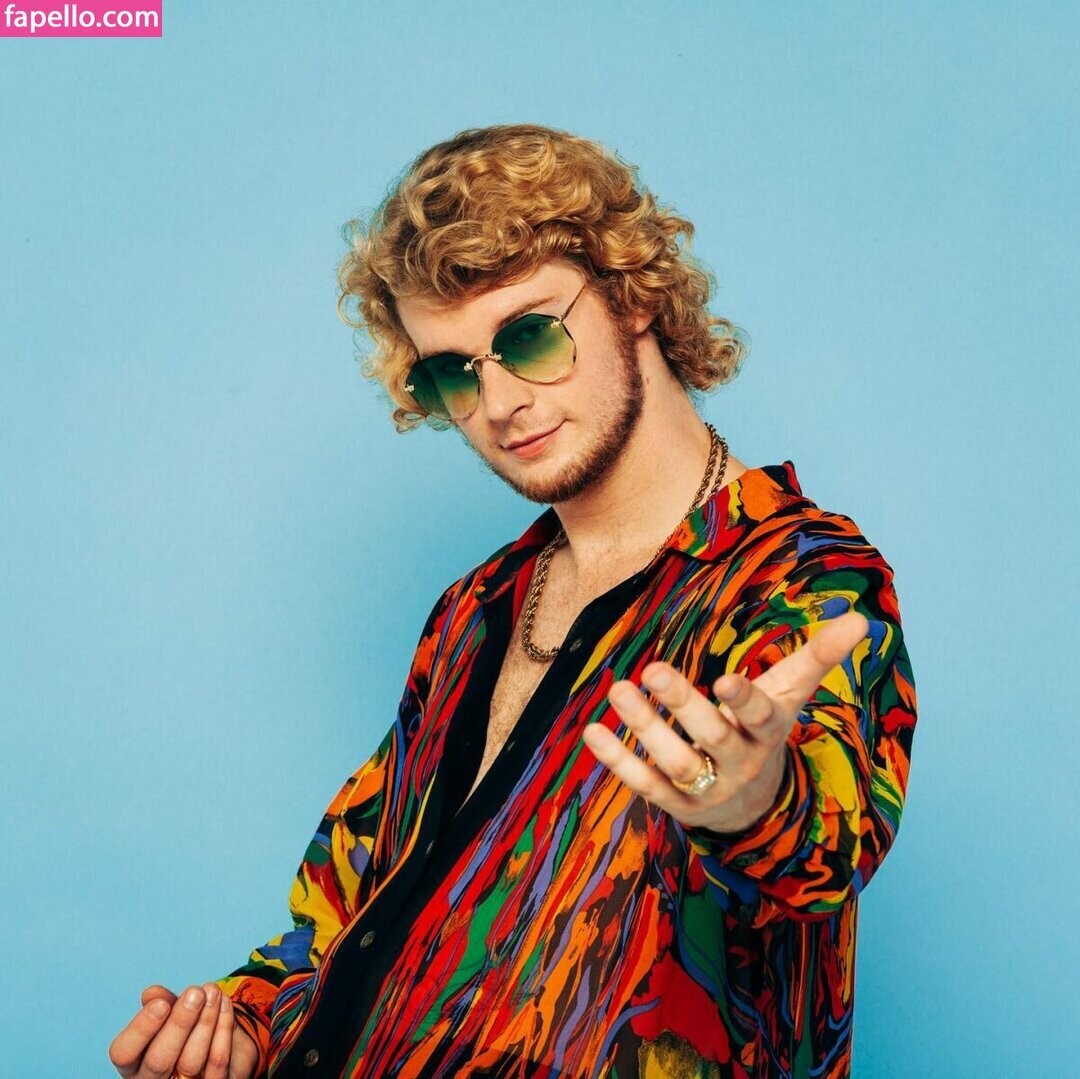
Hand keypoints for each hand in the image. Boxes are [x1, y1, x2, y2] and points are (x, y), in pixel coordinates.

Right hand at [108, 982, 258, 1078]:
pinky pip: (217, 1063)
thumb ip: (161, 1003)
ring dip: (205, 1021)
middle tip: (195, 993)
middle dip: (179, 1023)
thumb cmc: (185, 1028)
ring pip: (190, 1061)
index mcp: (134, 1063)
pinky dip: (223, 1030)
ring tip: (213, 992)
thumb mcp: (171, 1014)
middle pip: (158, 1061)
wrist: (219, 1043)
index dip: (141, 1029)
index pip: (123, 1053)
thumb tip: (151, 993)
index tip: (161, 1004)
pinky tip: (225, 1005)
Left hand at [583, 609, 869, 833]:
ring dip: (644, 729)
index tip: (726, 678)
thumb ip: (819, 657)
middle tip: (651, 670)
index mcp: (767, 732)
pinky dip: (618, 760)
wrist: (755, 806)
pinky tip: (592, 730)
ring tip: (618, 689)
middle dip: (683, 707)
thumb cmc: (765, 730)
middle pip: (712, 738)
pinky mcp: (675, 804)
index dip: (745, 700)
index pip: (760, 716)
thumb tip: (862, 618)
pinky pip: (645, 785)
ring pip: (676, 764)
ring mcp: (707, 788)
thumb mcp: (791, 695)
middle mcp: (739, 763)